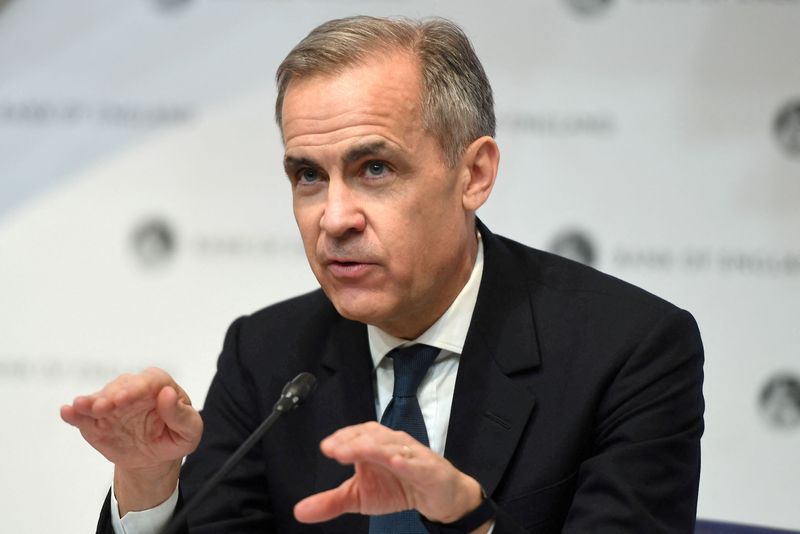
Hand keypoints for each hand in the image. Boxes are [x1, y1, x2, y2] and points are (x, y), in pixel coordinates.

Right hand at [60, 367, 202, 512]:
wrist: (152, 457)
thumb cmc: (174, 437)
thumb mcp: (189, 431)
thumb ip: (181, 414)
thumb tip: (167, 394)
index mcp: (159, 386)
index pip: (149, 381)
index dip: (136, 388)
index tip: (125, 399)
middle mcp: (132, 389)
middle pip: (121, 386)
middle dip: (111, 396)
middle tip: (103, 407)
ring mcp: (111, 403)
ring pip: (100, 398)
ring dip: (90, 402)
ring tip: (82, 406)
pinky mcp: (95, 420)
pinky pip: (82, 415)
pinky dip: (73, 413)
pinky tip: (67, 412)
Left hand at [294, 422, 486, 528]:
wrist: (439, 497)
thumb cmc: (399, 487)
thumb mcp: (361, 497)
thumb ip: (331, 502)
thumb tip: (299, 511)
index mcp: (375, 445)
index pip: (357, 434)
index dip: (343, 439)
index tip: (327, 448)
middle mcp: (393, 444)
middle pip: (373, 437)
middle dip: (354, 442)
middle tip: (335, 450)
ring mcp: (413, 455)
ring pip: (394, 446)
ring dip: (376, 447)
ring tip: (359, 452)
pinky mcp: (430, 469)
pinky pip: (418, 463)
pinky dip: (407, 461)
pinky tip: (396, 462)